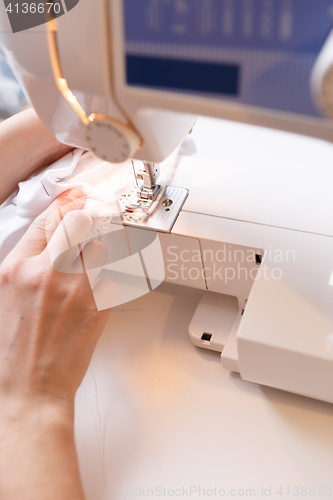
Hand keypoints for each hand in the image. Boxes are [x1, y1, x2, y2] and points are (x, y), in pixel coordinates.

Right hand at [0, 187, 115, 413]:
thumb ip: (22, 267)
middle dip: (83, 216)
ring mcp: (77, 288)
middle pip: (77, 222)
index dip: (63, 204)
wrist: (31, 390)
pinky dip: (105, 280)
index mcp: (16, 270)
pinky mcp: (99, 305)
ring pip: (100, 246)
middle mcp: (47, 273)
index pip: (45, 222)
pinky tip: (93, 293)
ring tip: (86, 269)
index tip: (74, 197)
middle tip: (87, 216)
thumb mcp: (2, 298)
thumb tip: (42, 245)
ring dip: (96, 251)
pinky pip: (111, 276)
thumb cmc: (12, 352)